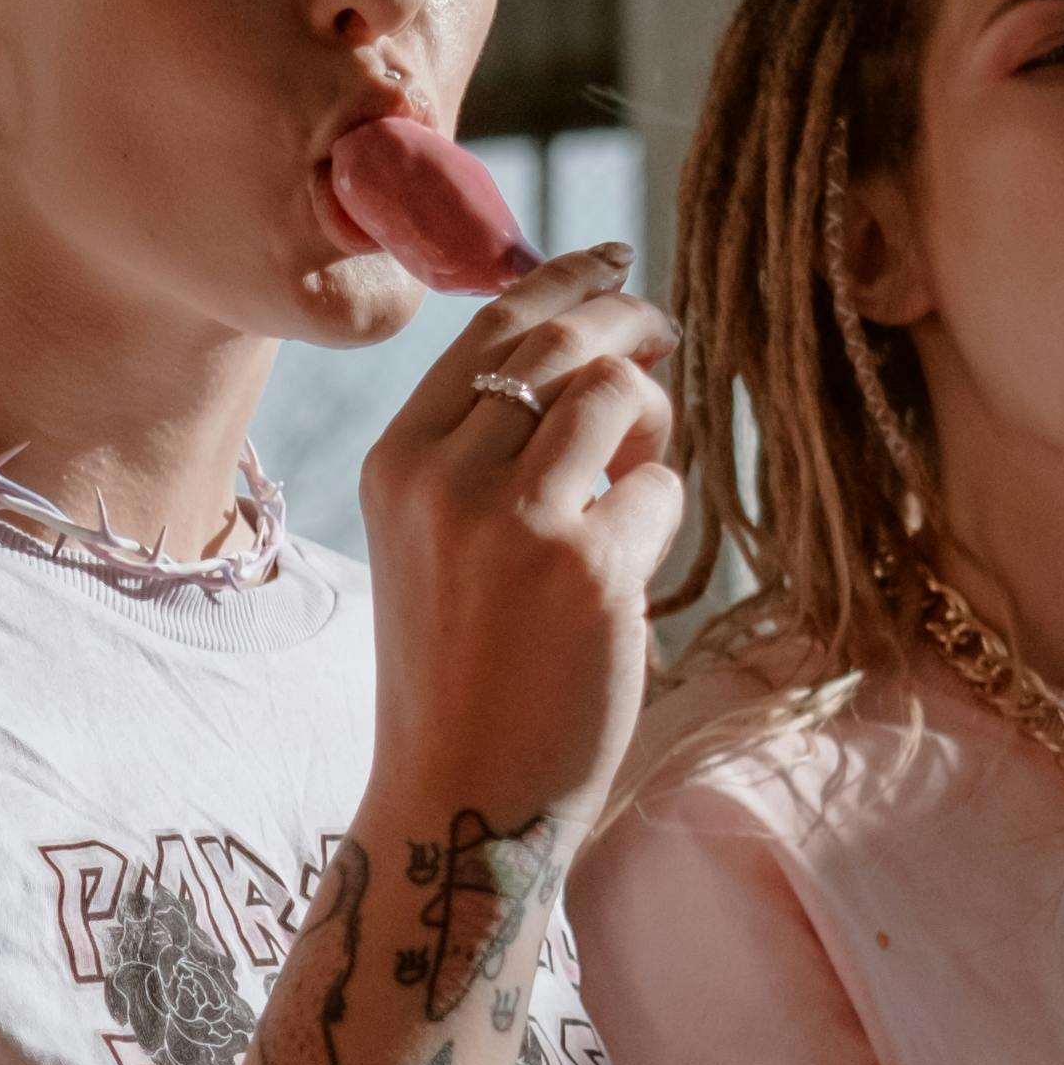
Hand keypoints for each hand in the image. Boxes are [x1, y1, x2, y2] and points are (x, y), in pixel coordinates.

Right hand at [354, 245, 686, 843]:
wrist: (459, 803)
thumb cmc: (460, 676)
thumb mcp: (433, 543)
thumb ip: (483, 453)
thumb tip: (591, 352)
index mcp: (397, 463)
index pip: (492, 328)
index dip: (564, 280)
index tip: (612, 262)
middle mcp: (444, 477)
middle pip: (563, 343)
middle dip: (630, 322)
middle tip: (667, 334)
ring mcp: (514, 521)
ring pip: (620, 396)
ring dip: (651, 425)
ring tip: (634, 486)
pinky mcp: (588, 569)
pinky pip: (662, 489)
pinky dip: (661, 517)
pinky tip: (630, 570)